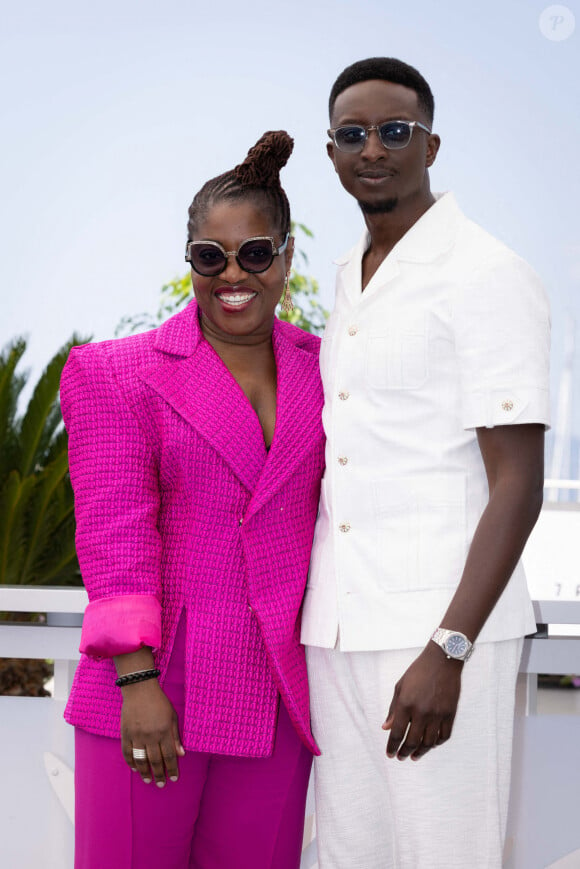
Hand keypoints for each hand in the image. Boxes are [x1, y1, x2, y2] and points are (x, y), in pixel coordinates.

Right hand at [120, 679, 184, 785]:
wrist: (140, 689)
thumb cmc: (159, 702)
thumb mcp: (172, 716)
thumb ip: (176, 736)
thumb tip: (181, 754)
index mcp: (164, 731)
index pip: (169, 756)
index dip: (172, 769)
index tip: (174, 778)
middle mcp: (150, 735)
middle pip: (155, 761)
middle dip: (159, 775)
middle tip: (161, 784)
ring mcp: (136, 735)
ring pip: (140, 760)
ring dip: (145, 772)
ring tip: (148, 780)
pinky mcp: (125, 733)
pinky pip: (127, 752)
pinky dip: (131, 762)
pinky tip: (135, 769)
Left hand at [382, 642, 461, 760]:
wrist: (443, 660)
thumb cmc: (418, 672)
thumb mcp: (400, 687)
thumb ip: (393, 709)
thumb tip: (386, 728)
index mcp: (406, 704)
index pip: (396, 733)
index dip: (392, 747)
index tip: (390, 754)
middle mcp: (421, 712)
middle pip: (412, 742)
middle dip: (404, 752)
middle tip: (401, 757)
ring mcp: (438, 714)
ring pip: (429, 743)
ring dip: (420, 752)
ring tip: (414, 756)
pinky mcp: (450, 714)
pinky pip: (444, 736)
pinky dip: (436, 744)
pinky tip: (430, 745)